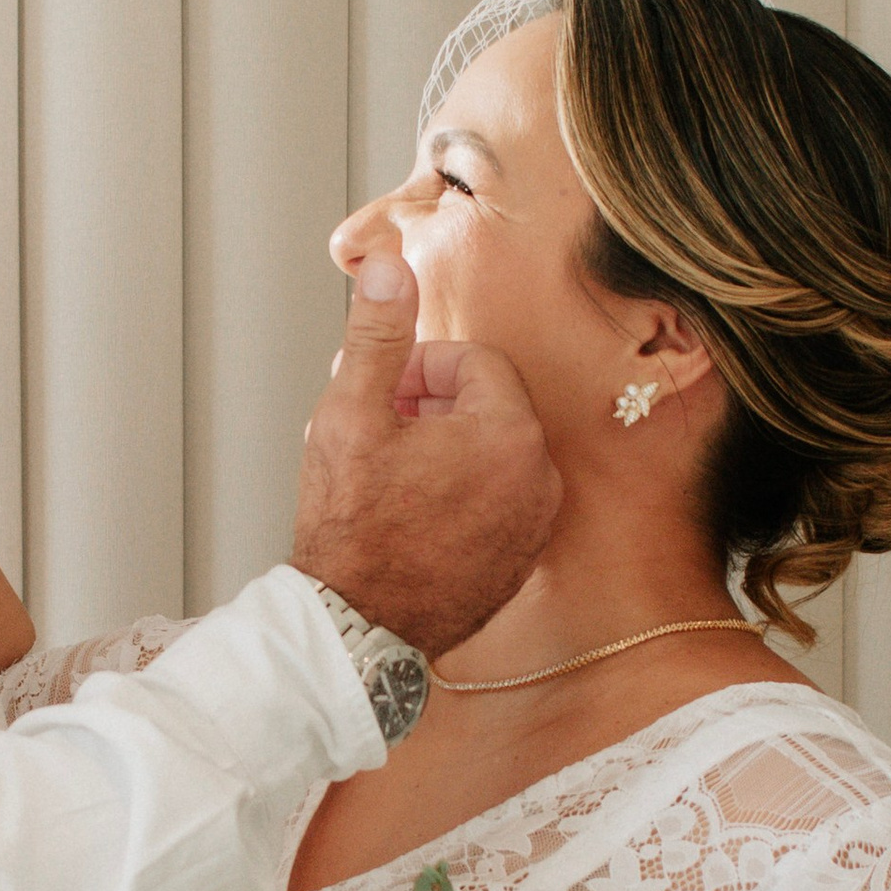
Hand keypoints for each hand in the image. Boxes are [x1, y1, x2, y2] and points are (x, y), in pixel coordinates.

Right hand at [290, 251, 559, 656]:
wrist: (356, 627)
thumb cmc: (351, 528)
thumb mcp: (352, 412)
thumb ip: (378, 332)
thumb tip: (388, 264)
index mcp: (509, 432)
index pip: (475, 362)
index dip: (420, 371)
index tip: (383, 394)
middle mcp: (539, 477)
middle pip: (487, 407)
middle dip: (430, 407)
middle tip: (378, 431)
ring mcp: (534, 524)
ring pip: (490, 456)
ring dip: (443, 451)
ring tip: (389, 474)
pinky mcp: (520, 561)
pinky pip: (495, 503)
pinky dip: (459, 497)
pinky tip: (410, 516)